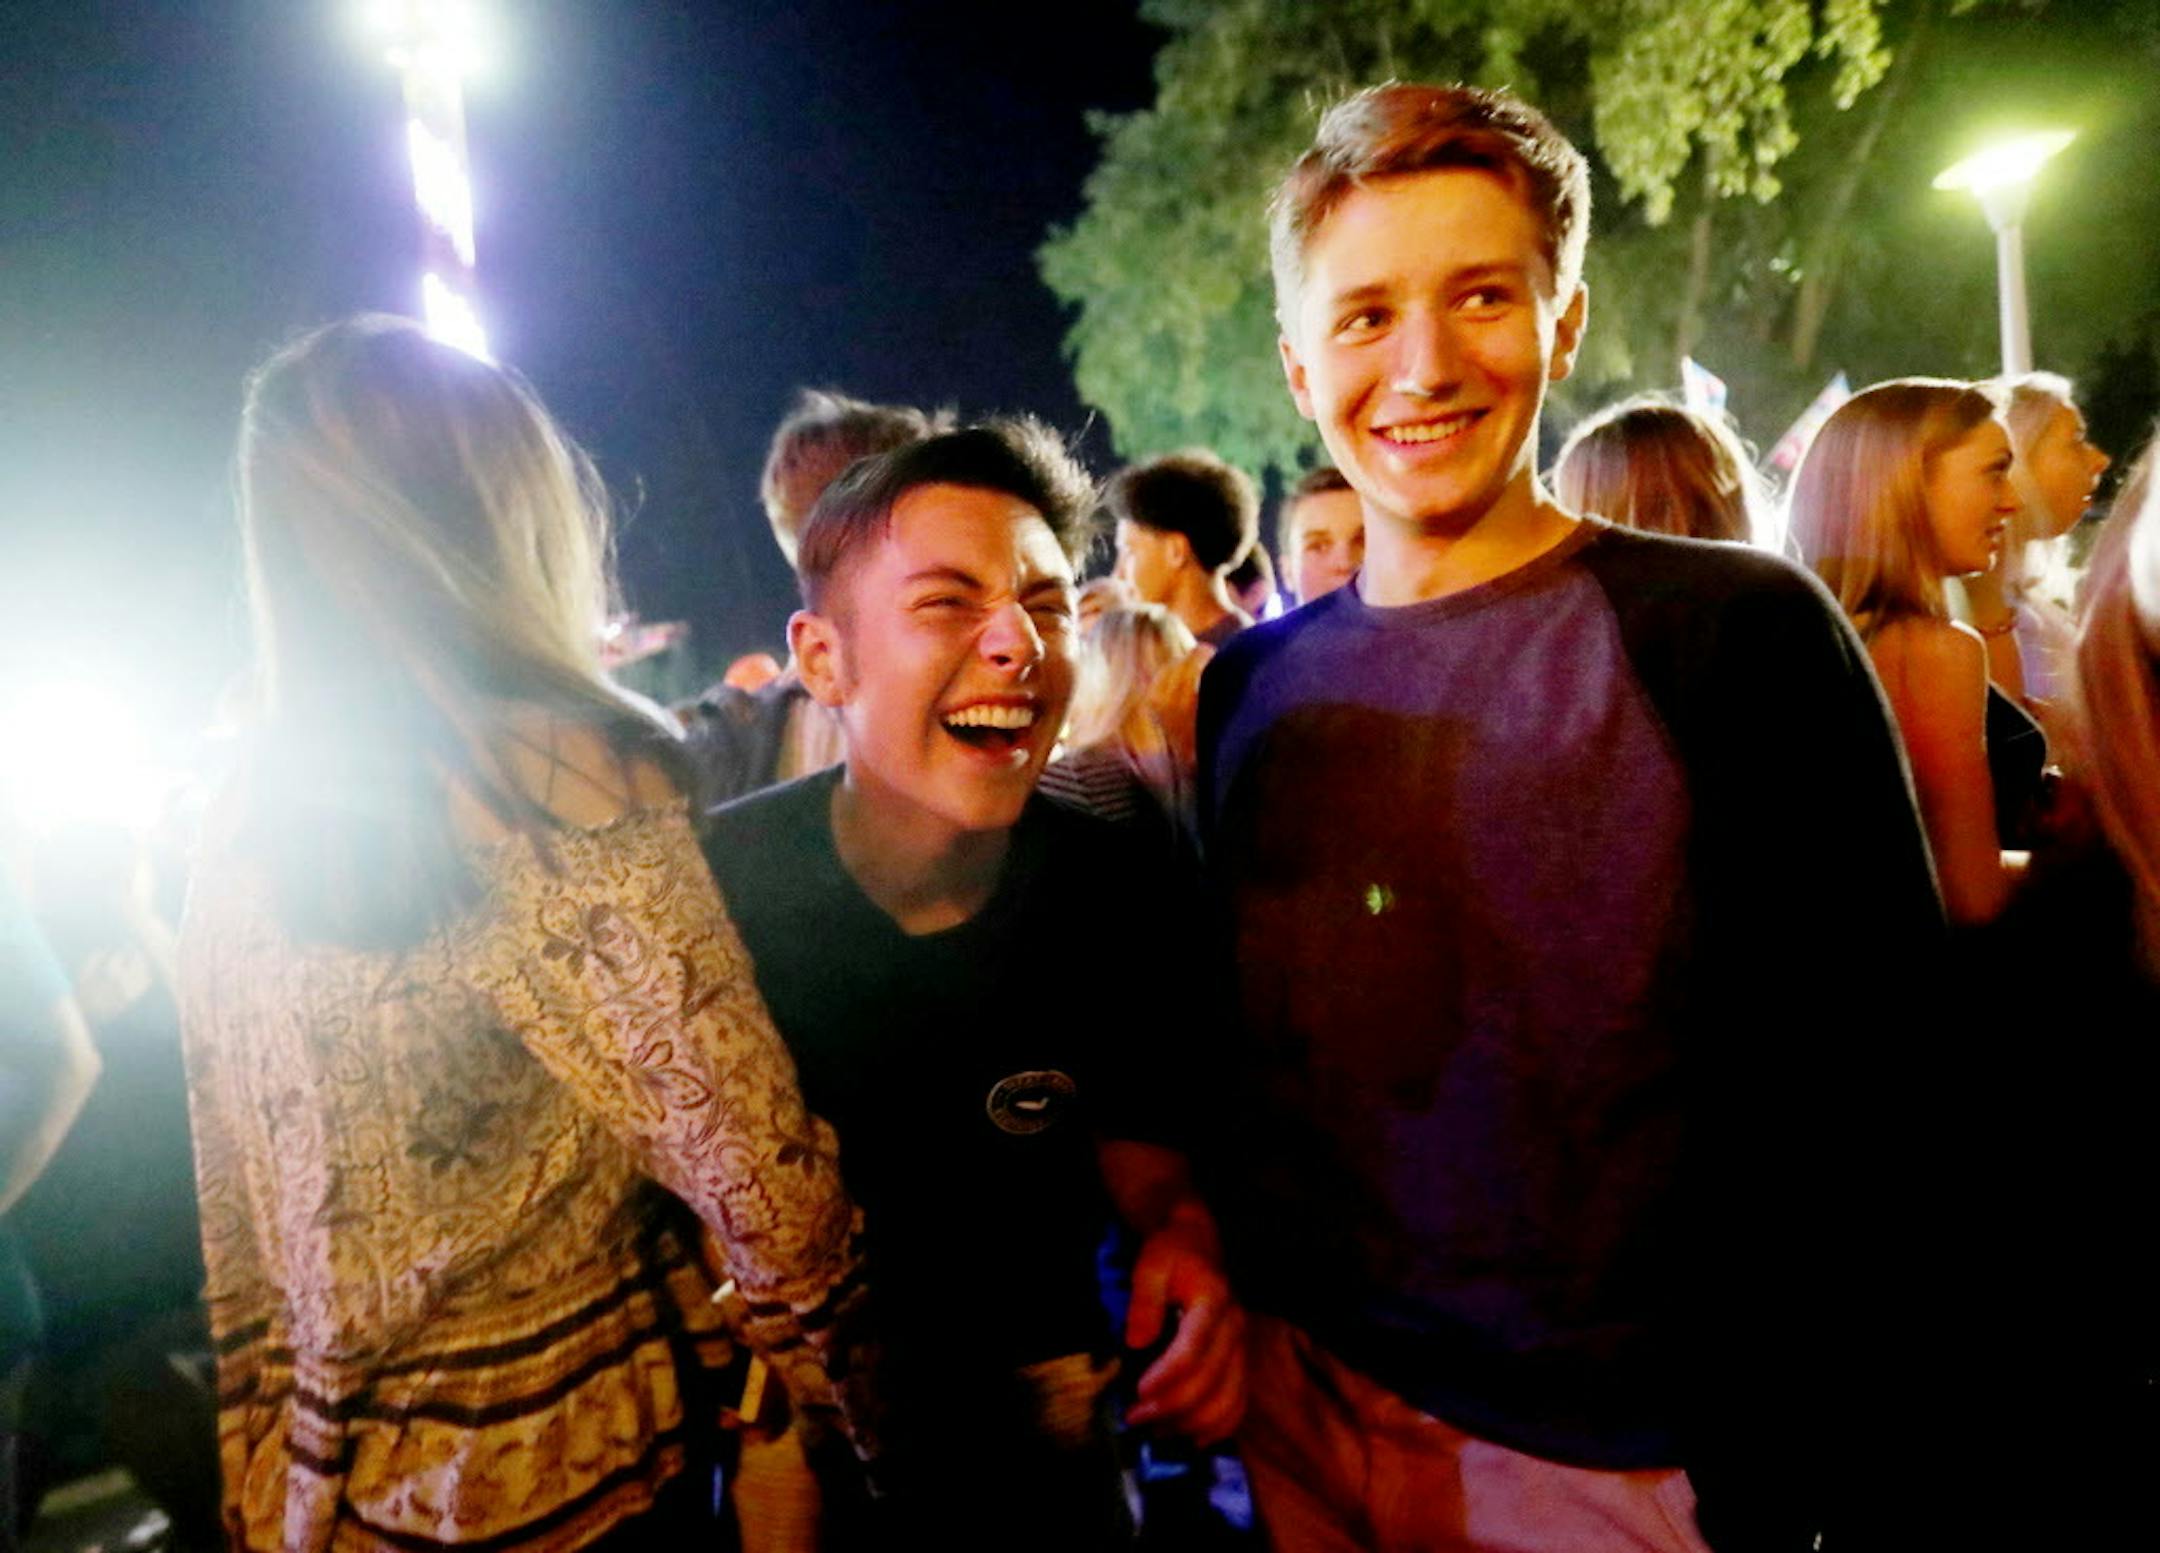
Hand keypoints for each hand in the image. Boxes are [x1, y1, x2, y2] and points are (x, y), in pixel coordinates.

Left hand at [1123, 1211, 1245, 1445]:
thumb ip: (1144, 1300)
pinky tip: (1189, 1438)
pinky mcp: (1242, 1364)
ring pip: (1228, 1401)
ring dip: (1191, 1425)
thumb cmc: (1172, 1253)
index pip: (1193, 1349)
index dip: (1167, 1376)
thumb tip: (1137, 1341)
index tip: (1137, 1392)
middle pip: (1210, 1383)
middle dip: (1170, 1407)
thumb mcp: (1150, 1264)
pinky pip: (1238, 1405)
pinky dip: (1217, 1428)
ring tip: (1155, 1431)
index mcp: (1213, 1301)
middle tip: (1133, 1418)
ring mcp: (1242, 1349)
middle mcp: (1235, 1328)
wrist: (1201, 1245)